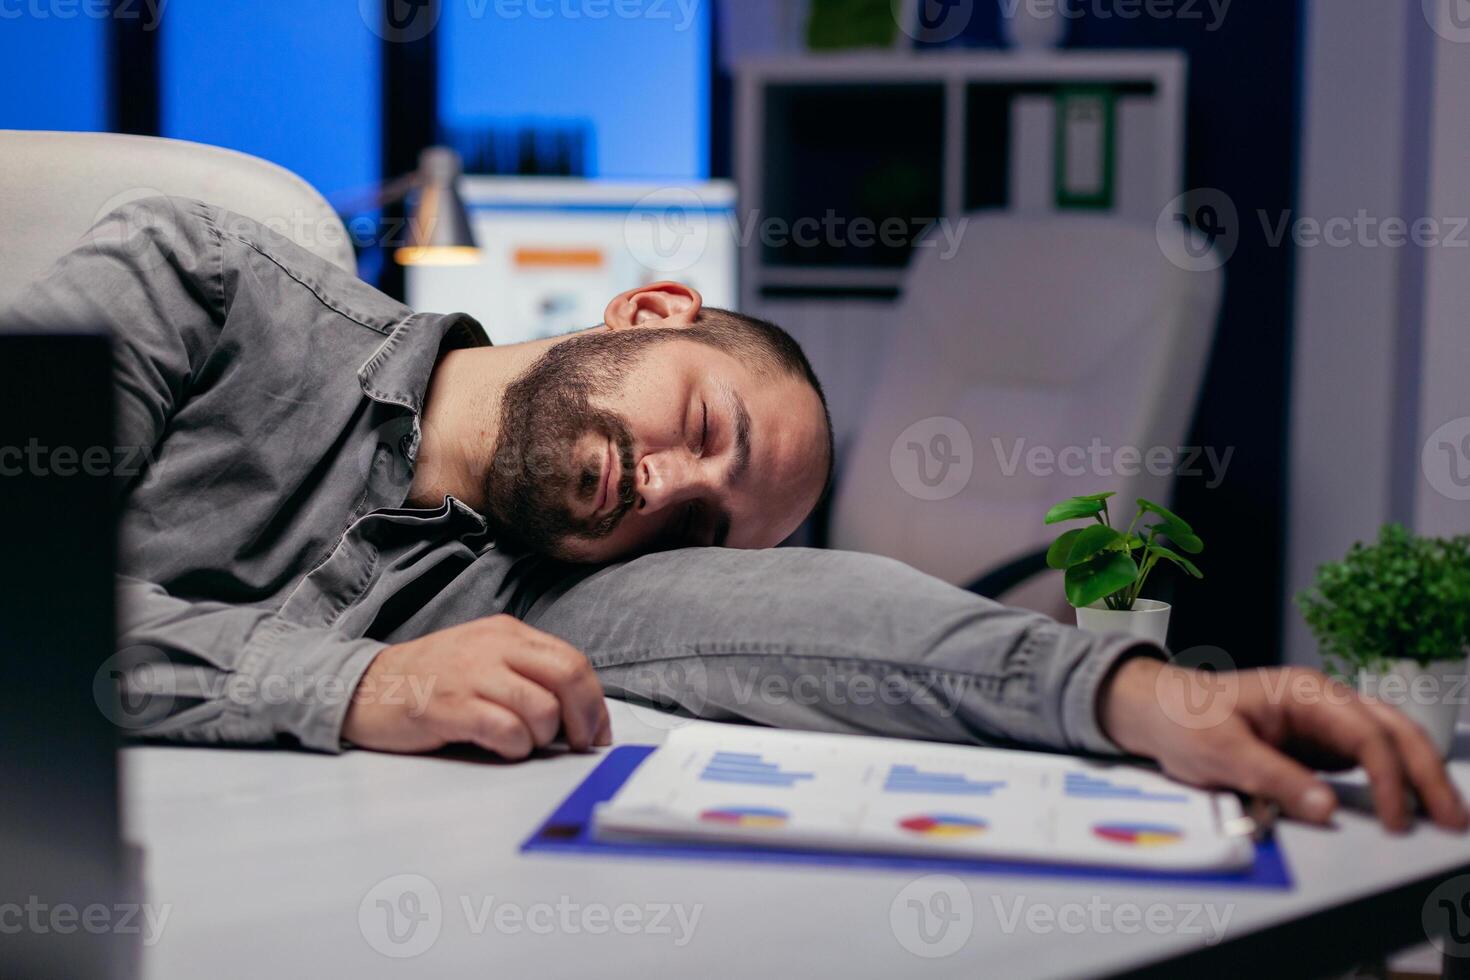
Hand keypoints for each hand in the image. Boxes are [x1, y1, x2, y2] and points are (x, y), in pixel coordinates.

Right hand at [343, 615, 610, 758]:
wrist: (365, 687)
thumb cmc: (433, 681)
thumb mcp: (484, 659)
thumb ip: (527, 674)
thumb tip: (579, 714)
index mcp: (507, 632)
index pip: (573, 661)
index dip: (595, 703)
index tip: (596, 733)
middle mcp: (493, 646)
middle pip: (568, 677)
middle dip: (584, 719)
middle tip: (578, 746)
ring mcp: (470, 674)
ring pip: (541, 709)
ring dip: (543, 737)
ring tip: (522, 743)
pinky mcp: (448, 707)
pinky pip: (506, 730)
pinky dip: (515, 747)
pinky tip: (501, 748)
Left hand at [1099, 657, 1468, 832]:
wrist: (1155, 710)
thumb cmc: (1184, 719)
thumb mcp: (1221, 752)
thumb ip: (1274, 779)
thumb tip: (1327, 808)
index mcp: (1304, 692)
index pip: (1366, 733)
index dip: (1390, 778)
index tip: (1398, 820)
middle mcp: (1323, 702)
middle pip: (1393, 731)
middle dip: (1427, 773)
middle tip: (1454, 818)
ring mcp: (1323, 722)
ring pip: (1388, 742)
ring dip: (1418, 775)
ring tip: (1445, 814)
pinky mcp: (1317, 744)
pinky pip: (1366, 759)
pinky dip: (1393, 780)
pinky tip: (1408, 807)